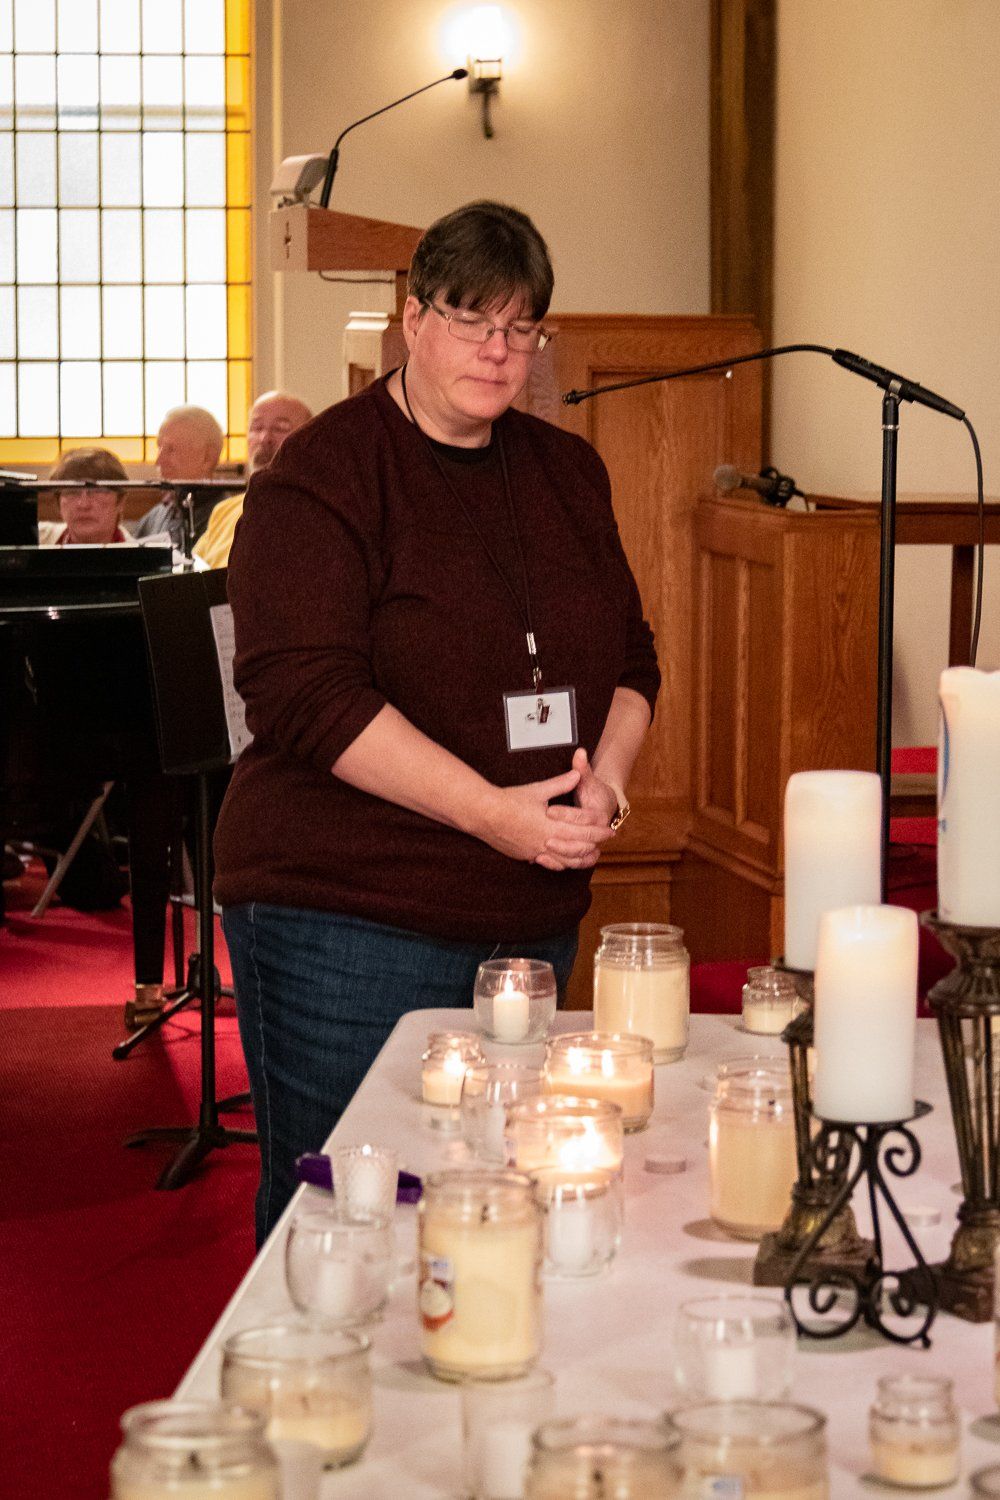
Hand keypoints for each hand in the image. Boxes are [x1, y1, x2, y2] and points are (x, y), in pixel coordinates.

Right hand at [478, 765, 613, 869]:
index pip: (583, 830)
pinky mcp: (526, 856)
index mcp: (552, 824)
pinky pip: (549, 863)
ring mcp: (535, 851)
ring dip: (581, 858)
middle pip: (578, 847)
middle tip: (606, 841)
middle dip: (595, 843)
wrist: (484, 814)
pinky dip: (561, 863)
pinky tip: (566, 861)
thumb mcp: (537, 789)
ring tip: (592, 854)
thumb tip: (576, 774)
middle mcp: (546, 841)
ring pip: (565, 860)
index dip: (598, 830)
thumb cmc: (509, 800)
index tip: (609, 829)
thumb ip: (560, 784)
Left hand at [535, 748, 619, 870]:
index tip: (549, 810)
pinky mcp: (579, 853)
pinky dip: (558, 864)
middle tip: (542, 835)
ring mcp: (589, 845)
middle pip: (580, 839)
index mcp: (599, 814)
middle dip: (561, 837)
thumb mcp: (587, 781)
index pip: (583, 817)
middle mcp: (596, 833)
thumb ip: (582, 768)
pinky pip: (571, 863)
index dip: (566, 814)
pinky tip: (540, 859)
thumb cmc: (594, 793)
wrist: (605, 809)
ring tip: (540, 850)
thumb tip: (580, 752)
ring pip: (577, 855)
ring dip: (560, 853)